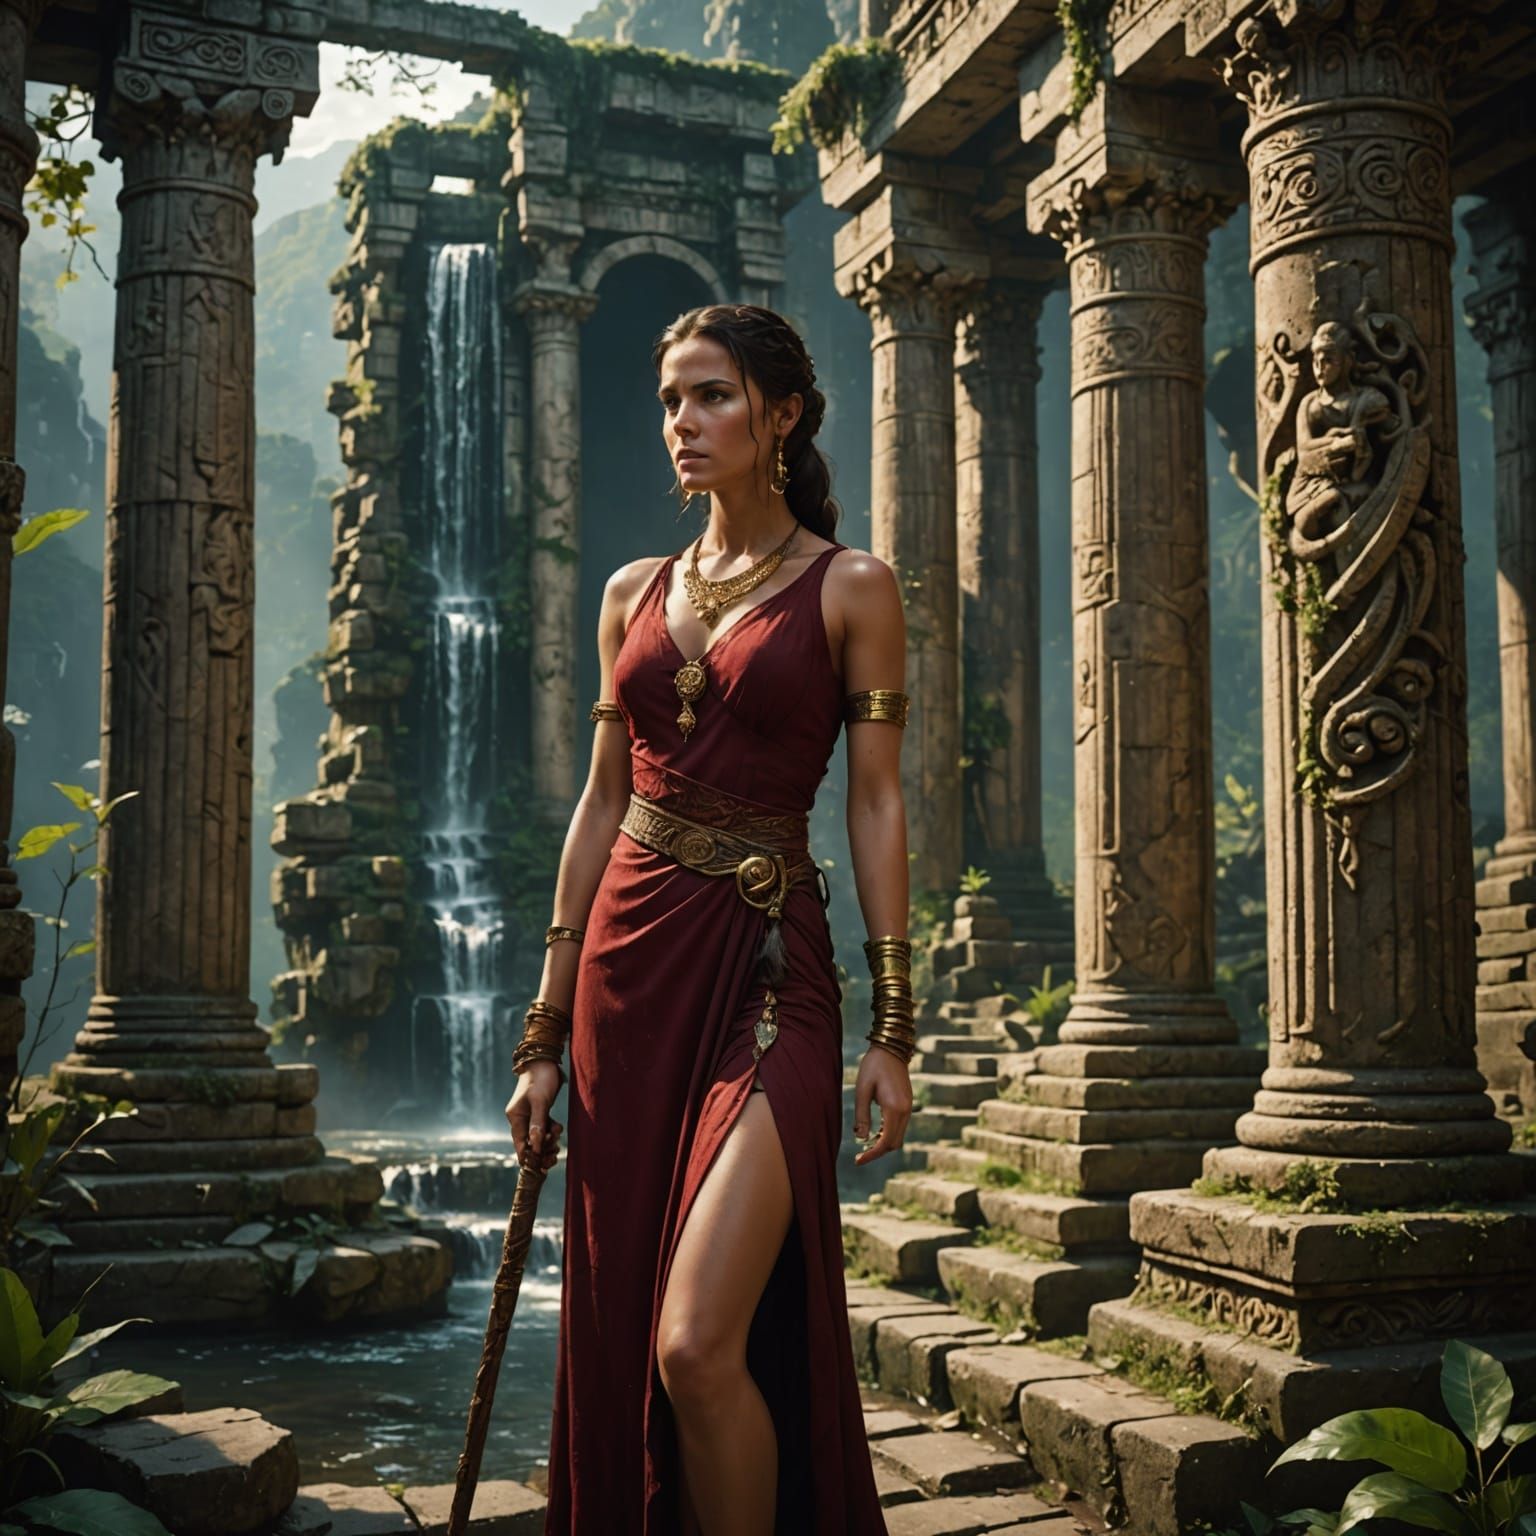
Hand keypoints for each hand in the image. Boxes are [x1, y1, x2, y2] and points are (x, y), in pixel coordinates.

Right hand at [506, 1062, 564, 1173]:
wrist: (545, 1061)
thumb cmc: (541, 1078)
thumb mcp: (540, 1101)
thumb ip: (538, 1123)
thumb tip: (536, 1146)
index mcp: (515, 1118)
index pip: (520, 1145)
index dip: (530, 1157)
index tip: (542, 1166)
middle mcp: (520, 1119)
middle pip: (529, 1144)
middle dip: (542, 1150)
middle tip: (555, 1152)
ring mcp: (529, 1116)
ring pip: (538, 1137)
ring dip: (549, 1140)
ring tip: (557, 1135)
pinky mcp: (539, 1112)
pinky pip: (544, 1129)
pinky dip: (552, 1131)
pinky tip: (558, 1127)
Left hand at [851, 1045, 911, 1164]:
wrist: (890, 1048)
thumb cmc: (873, 1066)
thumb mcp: (862, 1090)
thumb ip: (862, 1115)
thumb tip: (861, 1138)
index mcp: (894, 1108)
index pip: (885, 1142)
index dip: (872, 1154)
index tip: (858, 1161)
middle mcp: (905, 1110)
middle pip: (894, 1143)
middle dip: (878, 1151)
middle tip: (859, 1154)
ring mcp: (909, 1107)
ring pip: (898, 1136)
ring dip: (883, 1143)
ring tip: (865, 1143)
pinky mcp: (907, 1103)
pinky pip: (900, 1126)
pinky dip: (888, 1133)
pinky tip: (874, 1131)